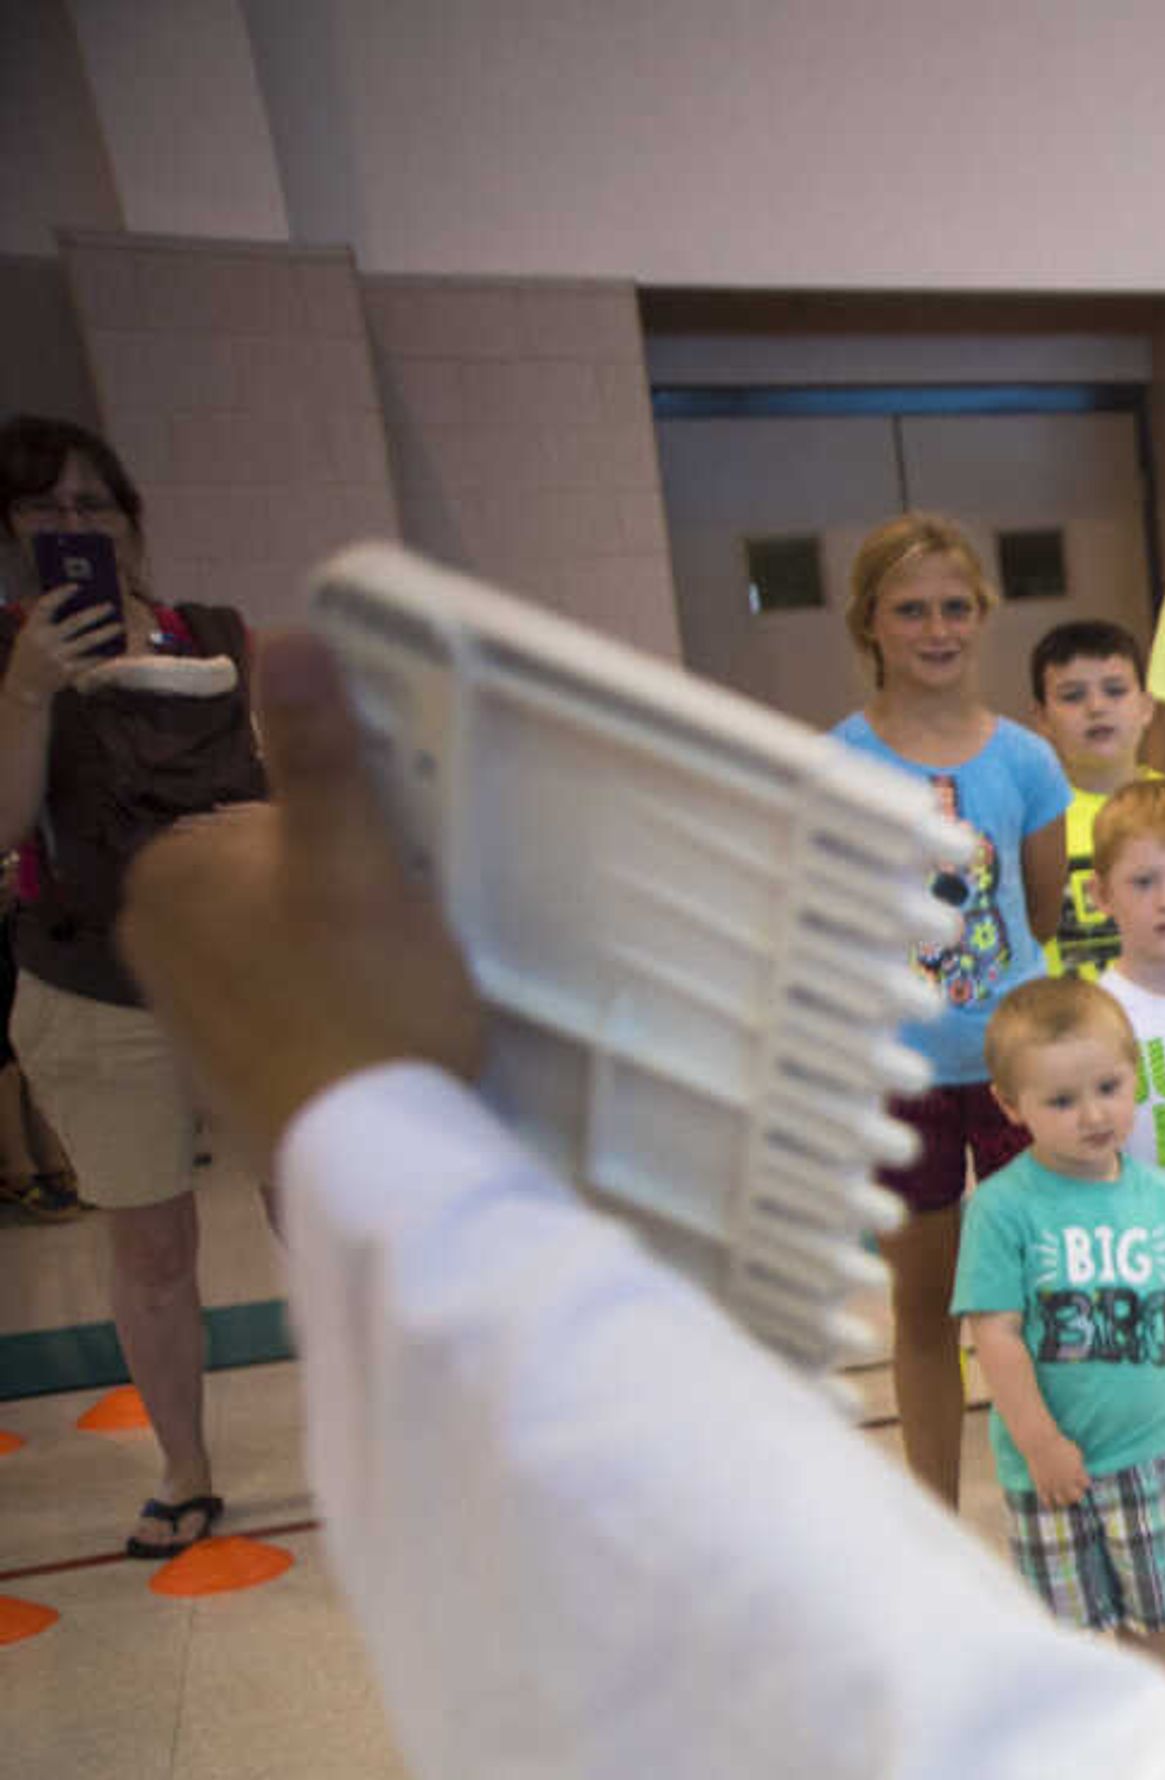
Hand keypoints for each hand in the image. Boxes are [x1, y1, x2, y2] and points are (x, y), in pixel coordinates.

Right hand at [5, 589, 122, 706]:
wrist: (26, 685)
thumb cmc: (31, 654)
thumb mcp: (29, 635)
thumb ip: (45, 622)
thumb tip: (75, 605)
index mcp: (33, 629)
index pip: (46, 606)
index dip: (60, 594)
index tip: (76, 586)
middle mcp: (45, 641)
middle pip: (75, 622)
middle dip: (95, 613)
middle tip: (111, 605)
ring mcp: (58, 657)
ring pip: (88, 641)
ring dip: (106, 632)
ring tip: (120, 626)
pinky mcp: (69, 671)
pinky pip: (92, 659)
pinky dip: (105, 654)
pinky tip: (116, 649)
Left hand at [118, 629, 485, 1154]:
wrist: (366, 1144)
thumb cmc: (365, 996)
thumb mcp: (355, 857)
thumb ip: (316, 749)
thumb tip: (282, 631)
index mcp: (168, 867)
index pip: (276, 815)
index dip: (349, 842)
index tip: (392, 887)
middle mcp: (148, 932)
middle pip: (275, 877)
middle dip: (339, 896)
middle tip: (398, 942)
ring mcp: (178, 1004)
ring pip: (280, 938)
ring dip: (336, 950)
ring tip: (390, 990)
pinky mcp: (214, 1063)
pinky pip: (277, 1002)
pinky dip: (320, 1007)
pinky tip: (365, 1031)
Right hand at [1017, 1429, 1089, 1507]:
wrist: (1040, 1445)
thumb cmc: (1060, 1445)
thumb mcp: (1076, 1453)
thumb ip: (1079, 1465)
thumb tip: (1080, 1473)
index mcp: (1077, 1473)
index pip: (1086, 1484)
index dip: (1084, 1484)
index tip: (1082, 1483)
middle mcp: (1067, 1482)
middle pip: (1076, 1496)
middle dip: (1077, 1495)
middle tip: (1076, 1494)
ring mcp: (1054, 1486)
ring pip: (1062, 1501)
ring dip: (1065, 1502)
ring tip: (1065, 1501)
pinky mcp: (1042, 1487)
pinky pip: (1047, 1501)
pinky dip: (1050, 1505)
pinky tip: (1052, 1506)